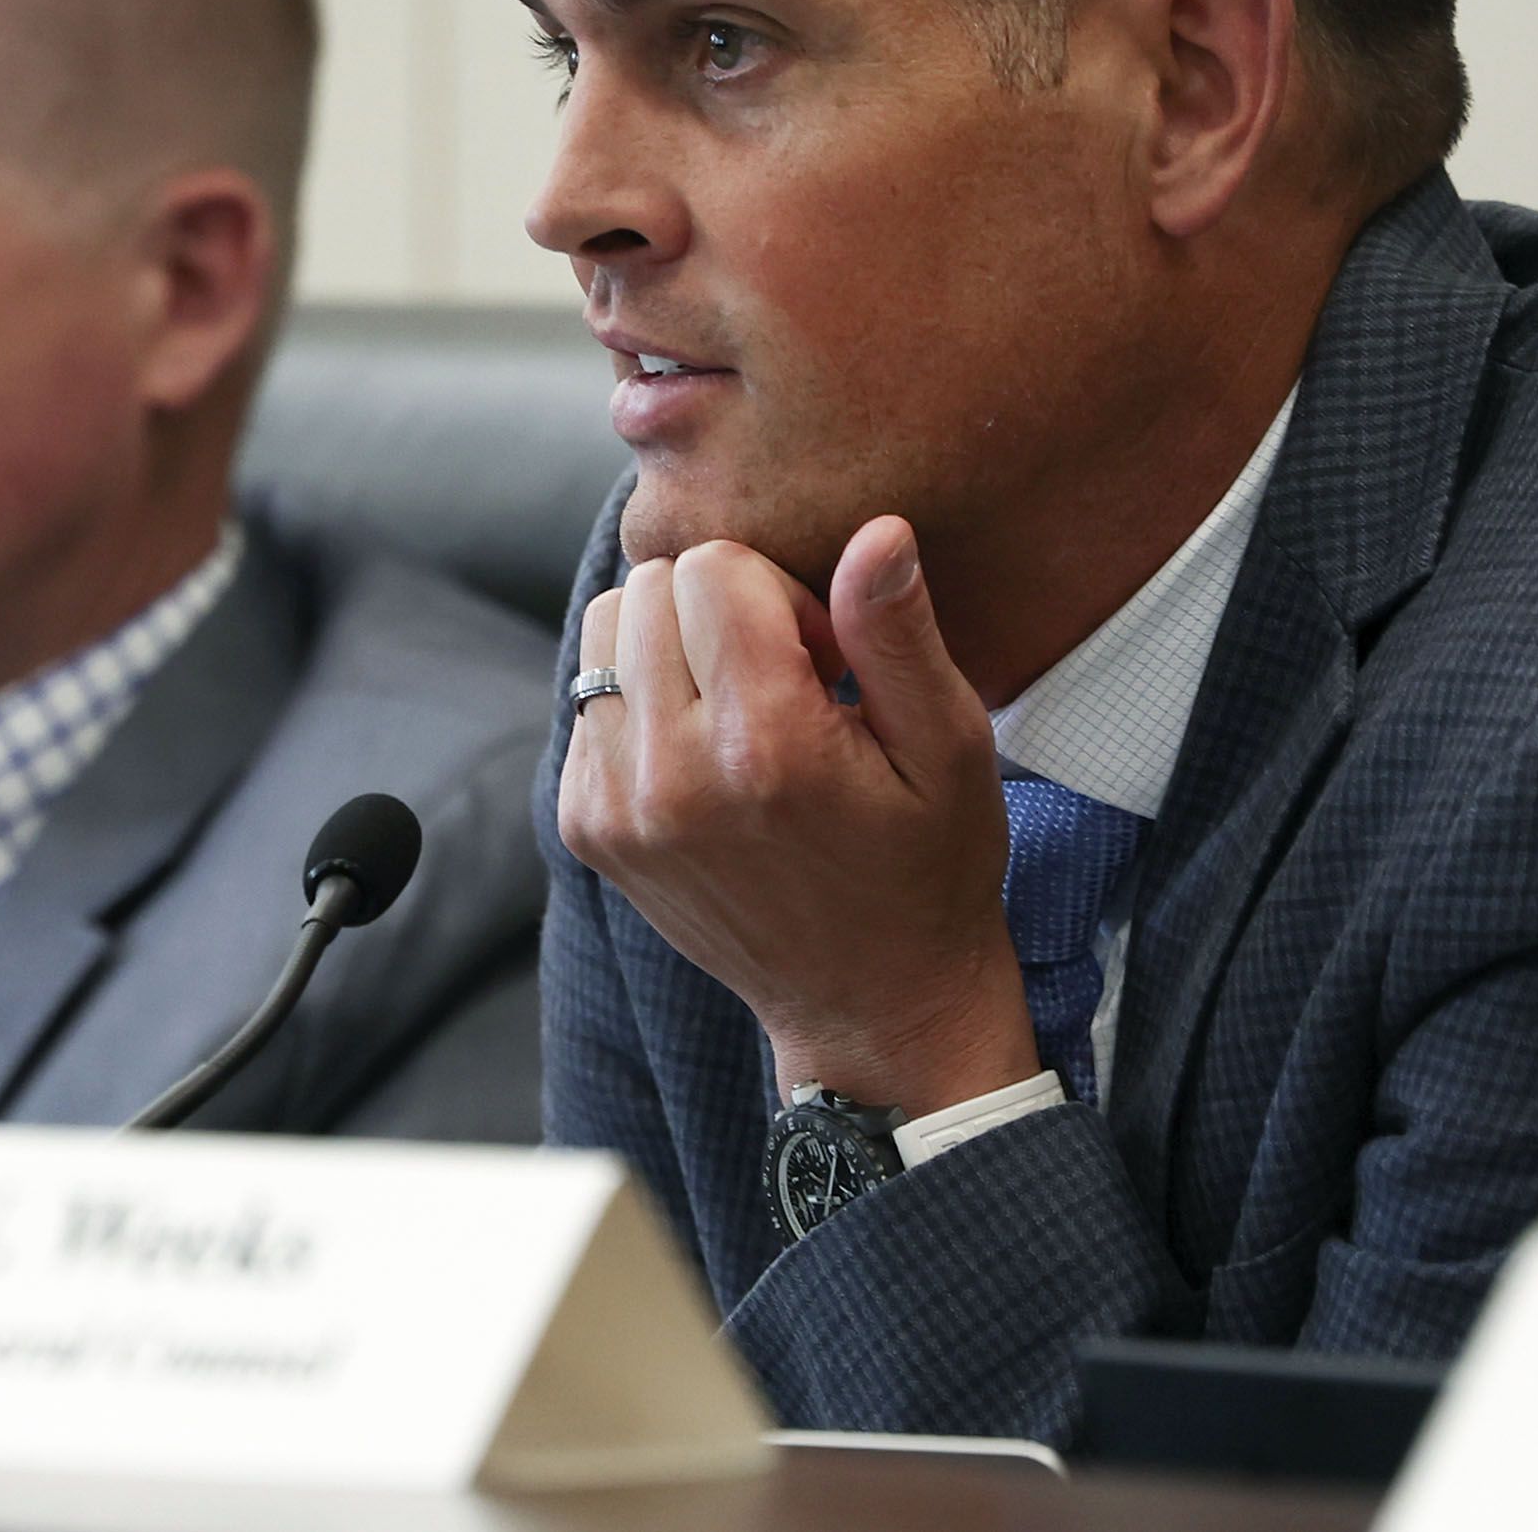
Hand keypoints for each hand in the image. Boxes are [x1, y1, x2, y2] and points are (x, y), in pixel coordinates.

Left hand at [557, 515, 1038, 1116]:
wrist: (870, 1005)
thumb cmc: (926, 868)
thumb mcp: (951, 748)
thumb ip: (898, 635)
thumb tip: (879, 532)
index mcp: (765, 745)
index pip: (713, 568)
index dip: (781, 592)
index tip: (823, 658)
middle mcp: (670, 776)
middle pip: (649, 588)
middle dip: (721, 610)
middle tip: (785, 682)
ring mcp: (615, 808)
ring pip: (605, 633)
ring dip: (670, 647)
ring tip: (741, 713)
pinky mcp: (586, 829)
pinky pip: (587, 701)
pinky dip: (641, 705)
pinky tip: (707, 757)